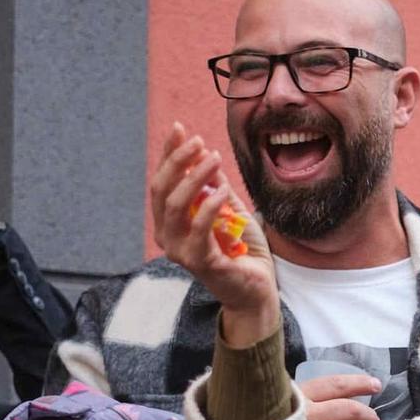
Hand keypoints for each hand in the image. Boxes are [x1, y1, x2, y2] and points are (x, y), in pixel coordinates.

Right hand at [148, 122, 277, 343]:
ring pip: (175, 204)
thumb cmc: (243, 252)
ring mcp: (179, 250)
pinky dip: (210, 204)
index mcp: (170, 222)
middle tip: (200, 142)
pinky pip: (199, 227)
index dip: (169, 154)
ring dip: (195, 177)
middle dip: (178, 160)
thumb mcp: (231, 212)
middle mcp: (167, 235)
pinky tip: (223, 190)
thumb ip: (216, 189)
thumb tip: (206, 157)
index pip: (162, 181)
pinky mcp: (198, 261)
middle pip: (162, 188)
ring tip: (215, 159)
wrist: (257, 291)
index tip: (180, 129)